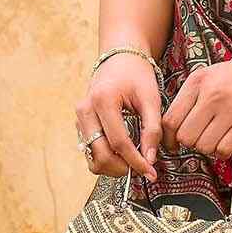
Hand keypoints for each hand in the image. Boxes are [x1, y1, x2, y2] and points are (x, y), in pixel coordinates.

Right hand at [77, 55, 160, 178]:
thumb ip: (152, 129)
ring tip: (133, 161)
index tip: (151, 173)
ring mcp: (79, 118)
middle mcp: (85, 111)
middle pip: (100, 154)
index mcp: (102, 101)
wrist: (119, 59)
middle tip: (143, 167)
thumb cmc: (137, 75)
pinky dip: (106, 159)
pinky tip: (122, 154)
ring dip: (113, 166)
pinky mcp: (80, 124)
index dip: (136, 161)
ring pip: (92, 157)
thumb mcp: (151, 98)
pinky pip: (90, 151)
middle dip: (123, 167)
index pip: (118, 143)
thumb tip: (150, 159)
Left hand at [161, 47, 231, 158]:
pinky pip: (224, 150)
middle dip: (190, 143)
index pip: (171, 119)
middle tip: (198, 138)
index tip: (173, 143)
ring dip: (206, 148)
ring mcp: (231, 110)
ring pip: (203, 146)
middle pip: (185, 137)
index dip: (168, 138)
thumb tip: (172, 127)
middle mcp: (212, 96)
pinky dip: (222, 152)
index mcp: (198, 82)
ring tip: (214, 138)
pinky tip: (226, 142)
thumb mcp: (209, 75)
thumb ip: (189, 97)